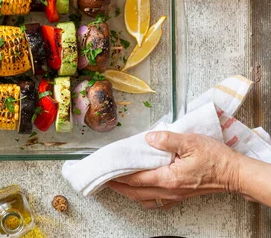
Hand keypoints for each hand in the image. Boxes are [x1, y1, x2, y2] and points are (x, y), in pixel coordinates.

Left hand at [105, 131, 242, 209]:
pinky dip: (143, 197)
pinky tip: (140, 190)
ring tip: (117, 183)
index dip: (118, 176)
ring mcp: (174, 195)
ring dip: (129, 192)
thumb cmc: (215, 158)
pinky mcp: (180, 195)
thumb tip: (148, 138)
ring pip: (144, 198)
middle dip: (118, 186)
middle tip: (104, 179)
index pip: (135, 179)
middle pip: (136, 192)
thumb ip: (166, 140)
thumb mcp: (190, 142)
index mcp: (168, 178)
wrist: (235, 174)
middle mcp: (169, 190)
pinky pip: (156, 200)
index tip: (105, 171)